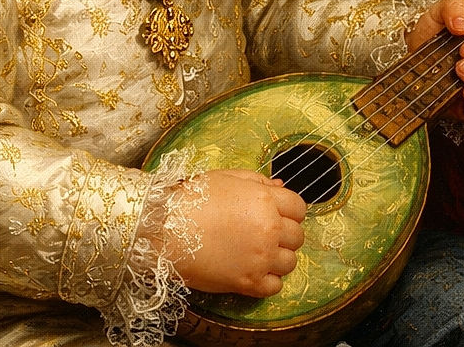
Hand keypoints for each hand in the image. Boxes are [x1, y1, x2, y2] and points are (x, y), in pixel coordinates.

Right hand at [165, 169, 305, 297]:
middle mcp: (269, 229)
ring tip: (256, 251)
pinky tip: (251, 268)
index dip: (289, 210)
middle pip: (297, 236)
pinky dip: (268, 279)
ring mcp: (261, 258)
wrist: (164, 227)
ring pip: (290, 262)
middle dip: (284, 233)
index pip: (299, 207)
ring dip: (278, 257)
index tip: (277, 213)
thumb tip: (280, 188)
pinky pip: (276, 286)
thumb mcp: (224, 178)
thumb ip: (256, 181)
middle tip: (262, 232)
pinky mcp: (249, 283)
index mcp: (264, 200)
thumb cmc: (191, 197)